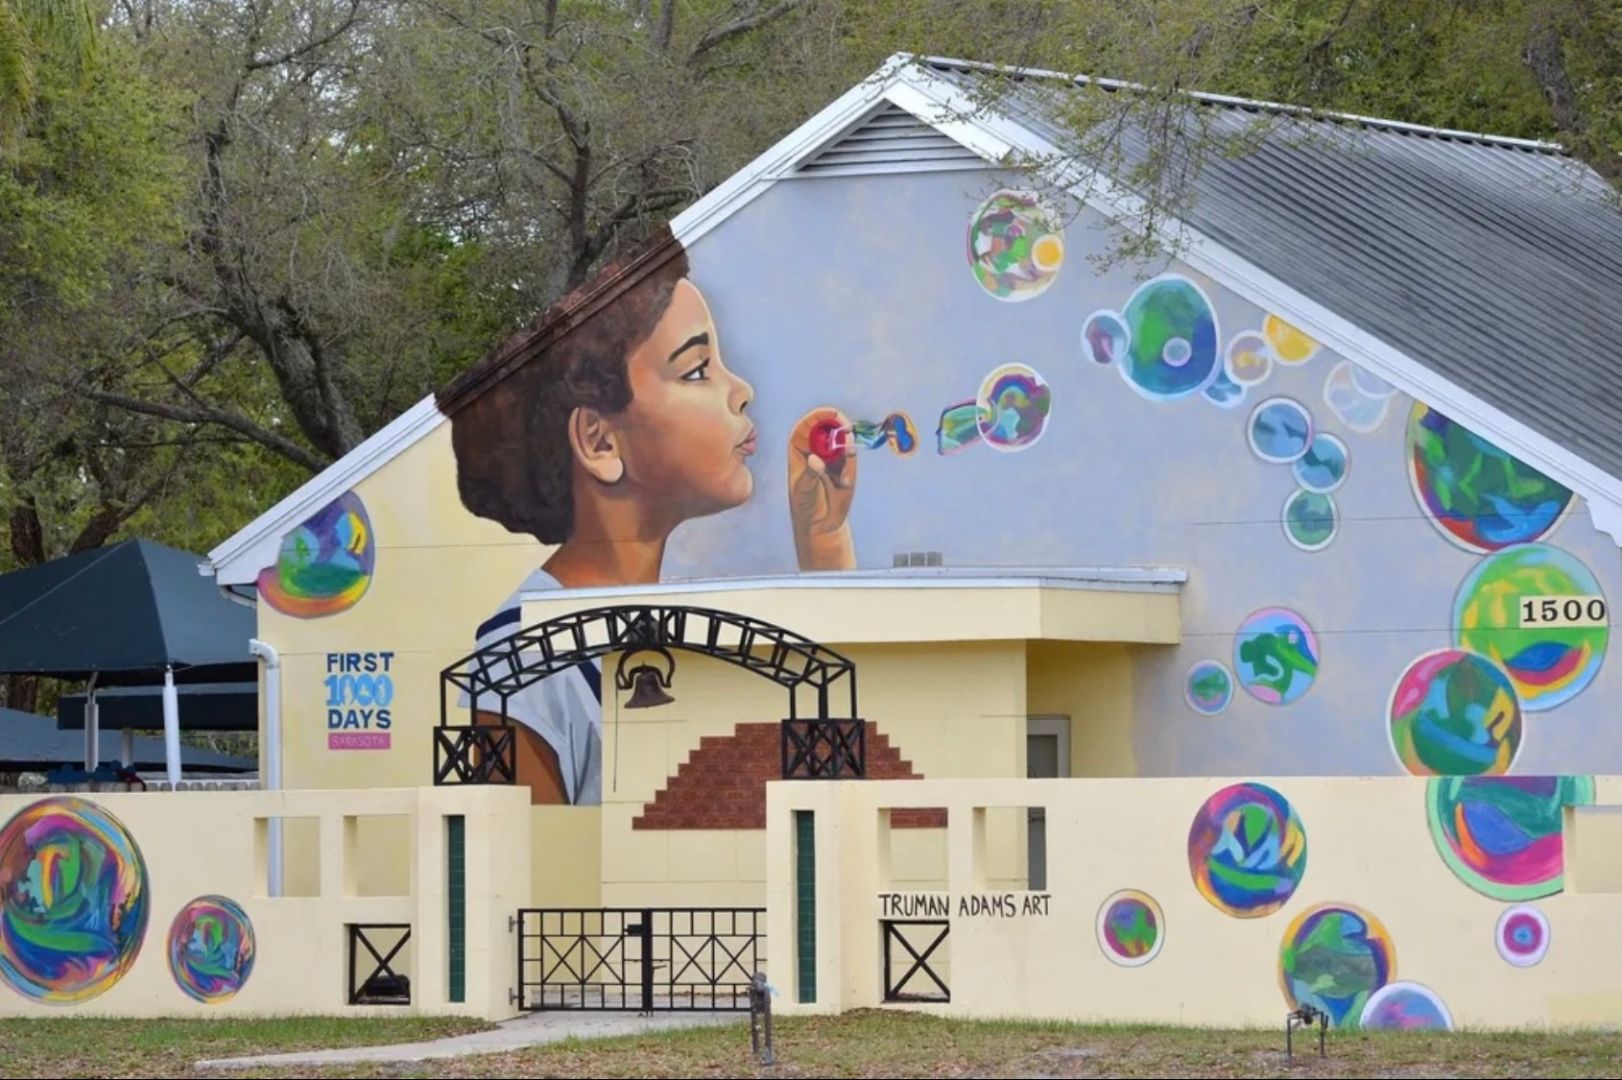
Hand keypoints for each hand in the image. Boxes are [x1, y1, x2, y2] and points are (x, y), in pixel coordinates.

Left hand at [787, 407, 856, 570]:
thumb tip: (816, 460)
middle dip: (839, 424)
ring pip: (842, 440)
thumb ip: (809, 475)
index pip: (807, 425)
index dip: (819, 416)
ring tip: (844, 470)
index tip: (832, 414)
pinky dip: (850, 466)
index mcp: (798, 447)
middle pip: (828, 426)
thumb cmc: (804, 503)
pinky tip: (843, 483)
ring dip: (847, 448)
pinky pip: (851, 457)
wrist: (820, 522)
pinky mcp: (846, 464)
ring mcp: (832, 454)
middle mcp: (816, 447)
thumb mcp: (803, 490)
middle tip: (847, 429)